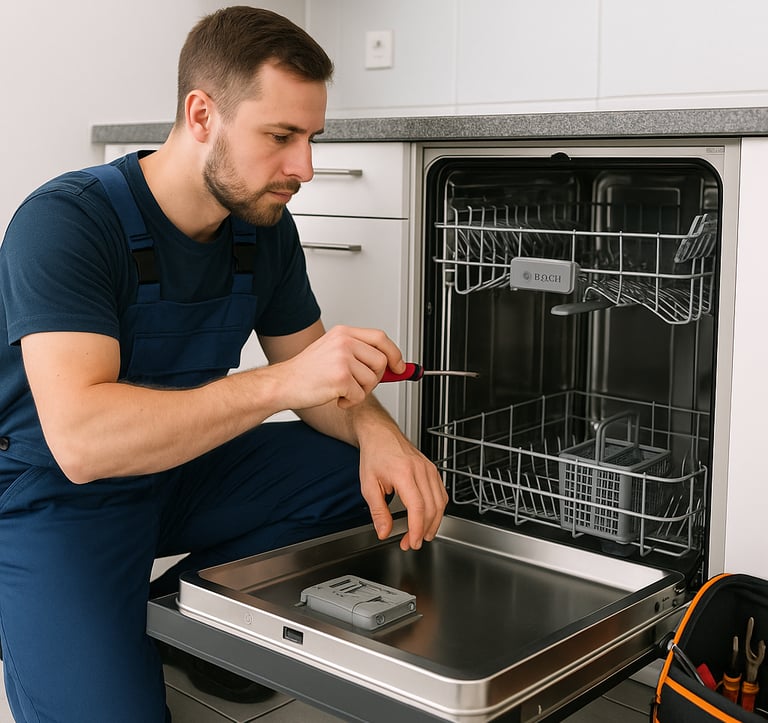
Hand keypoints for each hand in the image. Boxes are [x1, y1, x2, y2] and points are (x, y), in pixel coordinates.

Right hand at [272, 325, 405, 410]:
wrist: (283, 384)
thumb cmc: (306, 372)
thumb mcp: (333, 351)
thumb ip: (360, 354)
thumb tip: (393, 365)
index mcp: (343, 333)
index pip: (380, 338)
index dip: (394, 353)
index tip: (399, 367)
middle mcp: (344, 342)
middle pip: (381, 361)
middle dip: (375, 378)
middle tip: (359, 384)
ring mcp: (342, 359)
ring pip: (372, 380)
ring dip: (360, 391)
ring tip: (342, 390)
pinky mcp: (341, 378)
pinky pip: (360, 395)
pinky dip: (350, 402)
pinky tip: (335, 397)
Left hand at [358, 423, 447, 550]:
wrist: (381, 434)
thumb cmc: (374, 454)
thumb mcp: (368, 485)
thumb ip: (378, 511)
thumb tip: (384, 531)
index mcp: (404, 473)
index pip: (417, 507)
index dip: (417, 528)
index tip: (412, 542)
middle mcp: (420, 470)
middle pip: (431, 507)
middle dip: (424, 530)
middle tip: (412, 542)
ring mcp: (429, 469)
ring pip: (440, 502)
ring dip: (433, 523)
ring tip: (422, 535)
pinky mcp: (433, 469)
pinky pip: (441, 494)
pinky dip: (438, 509)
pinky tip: (429, 518)